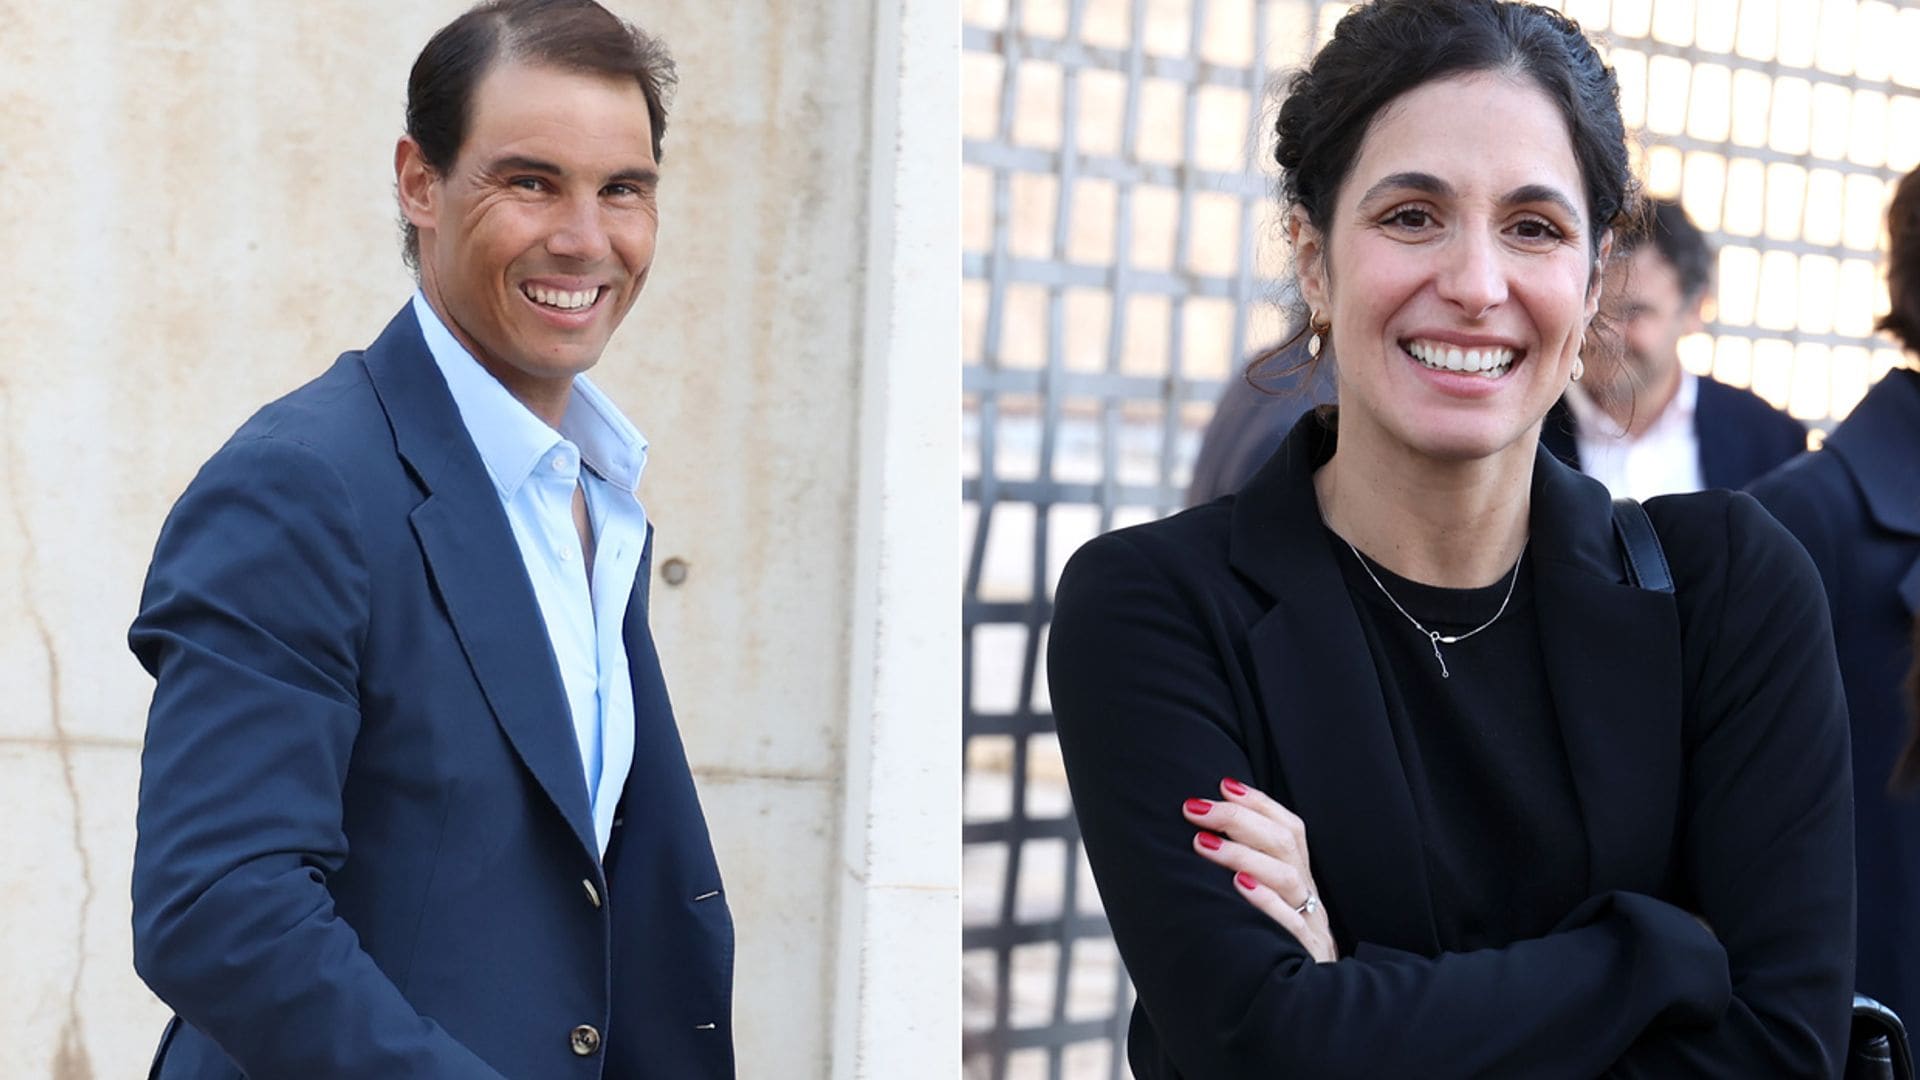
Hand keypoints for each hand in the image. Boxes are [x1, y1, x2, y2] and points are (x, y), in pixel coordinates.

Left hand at [1183, 777, 1337, 962]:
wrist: (1306, 1006)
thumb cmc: (1273, 948)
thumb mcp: (1267, 907)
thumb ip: (1247, 875)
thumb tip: (1200, 836)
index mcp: (1300, 880)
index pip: (1289, 829)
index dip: (1260, 803)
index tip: (1223, 784)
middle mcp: (1308, 897)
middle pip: (1284, 844)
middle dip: (1238, 819)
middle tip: (1194, 808)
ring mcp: (1311, 926)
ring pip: (1286, 878)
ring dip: (1242, 855)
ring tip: (1202, 844)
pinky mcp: (1306, 957)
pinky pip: (1292, 926)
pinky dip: (1267, 903)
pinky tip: (1239, 887)